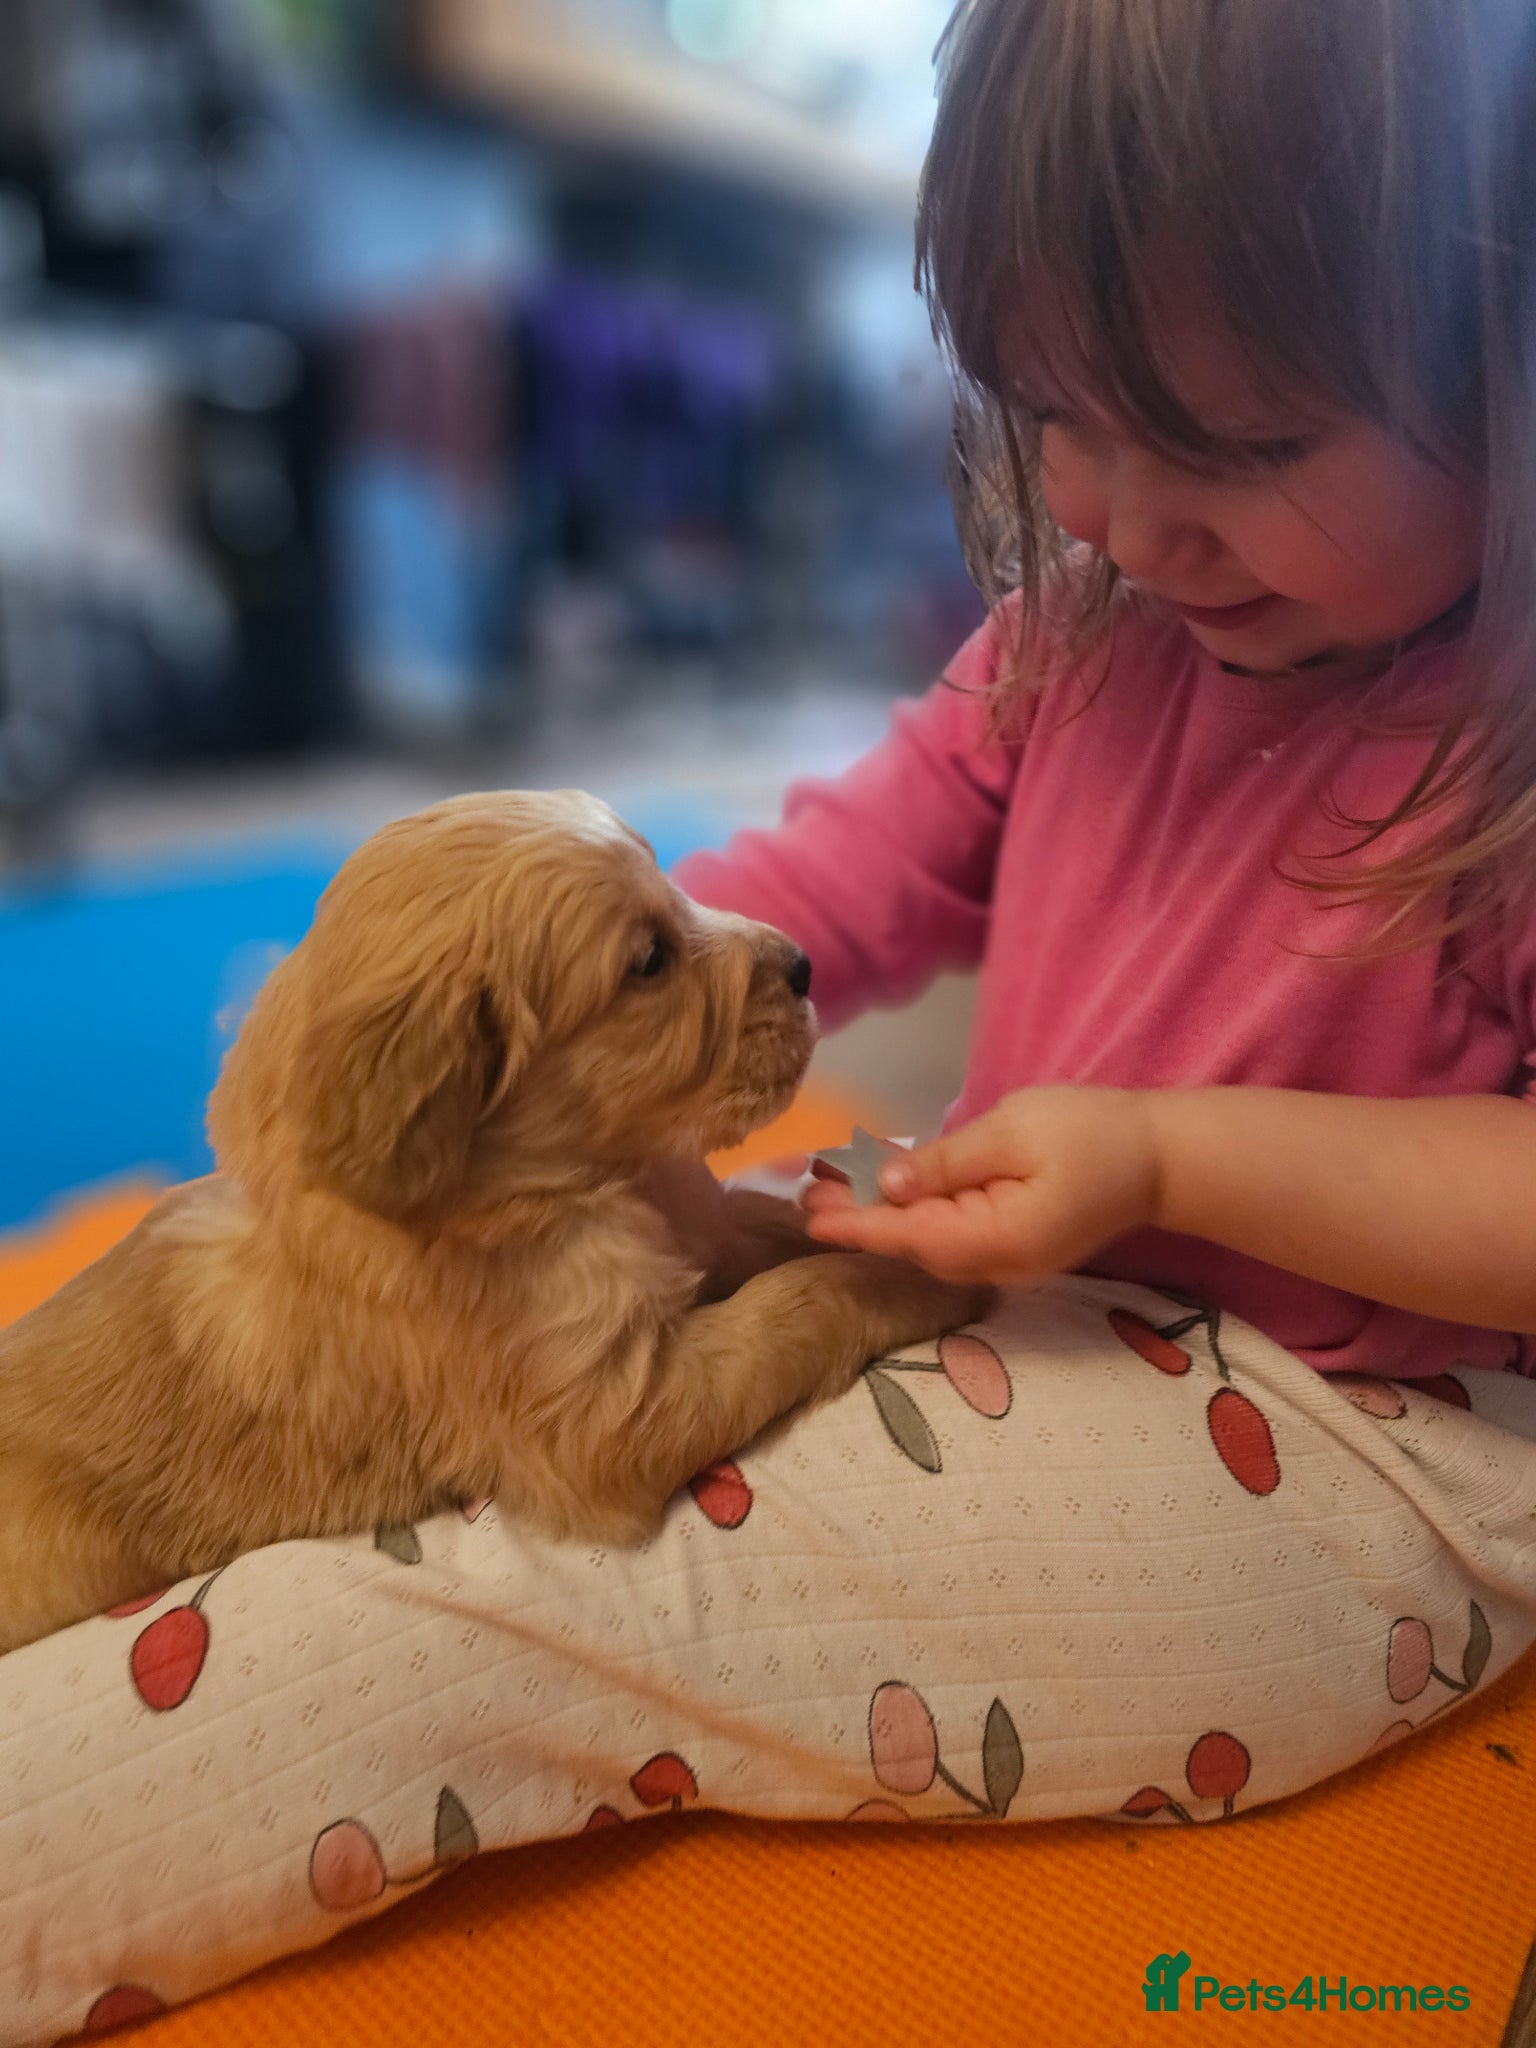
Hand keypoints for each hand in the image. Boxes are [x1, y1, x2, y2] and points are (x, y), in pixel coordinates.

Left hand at [801, 1086, 1161, 1285]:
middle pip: (912, 1243)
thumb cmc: (1091, 1133)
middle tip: (805, 1191)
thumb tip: (888, 1185)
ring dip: (883, 1215)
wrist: (1163, 1156)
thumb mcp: (1013, 1132)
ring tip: (832, 1187)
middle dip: (859, 1217)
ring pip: (929, 1241)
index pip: (907, 1234)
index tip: (808, 1212)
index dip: (854, 1222)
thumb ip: (947, 1163)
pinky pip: (952, 1233)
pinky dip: (915, 1214)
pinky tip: (888, 1191)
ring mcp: (1007, 1259)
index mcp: (994, 1239)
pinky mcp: (1016, 1242)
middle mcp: (996, 1263)